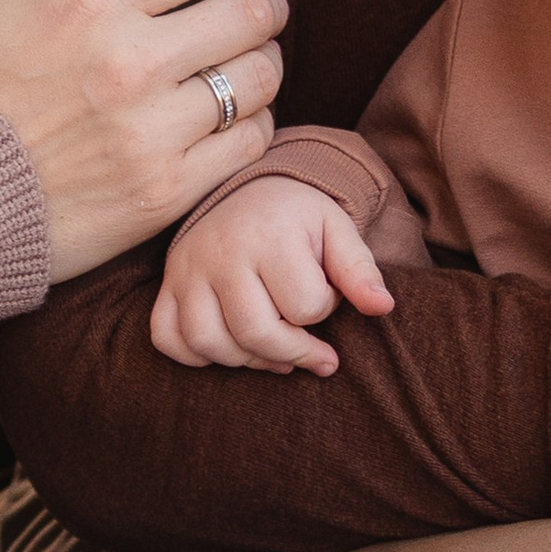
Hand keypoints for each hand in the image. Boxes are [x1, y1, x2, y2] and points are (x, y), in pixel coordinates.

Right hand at [0, 0, 283, 281]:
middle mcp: (131, 61)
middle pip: (251, 11)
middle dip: (263, 0)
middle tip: (253, 5)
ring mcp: (153, 131)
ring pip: (261, 76)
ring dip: (260, 60)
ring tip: (238, 60)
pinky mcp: (167, 190)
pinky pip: (250, 141)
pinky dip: (252, 122)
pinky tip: (223, 116)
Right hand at [152, 177, 396, 374]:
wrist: (249, 190)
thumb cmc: (298, 218)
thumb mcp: (336, 229)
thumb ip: (360, 269)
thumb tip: (382, 307)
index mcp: (269, 235)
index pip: (304, 306)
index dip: (324, 309)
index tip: (326, 293)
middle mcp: (221, 252)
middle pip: (255, 332)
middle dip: (292, 352)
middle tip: (314, 352)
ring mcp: (187, 270)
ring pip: (209, 342)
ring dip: (247, 361)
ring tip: (274, 353)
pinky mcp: (168, 285)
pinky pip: (168, 337)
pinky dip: (194, 355)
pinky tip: (228, 346)